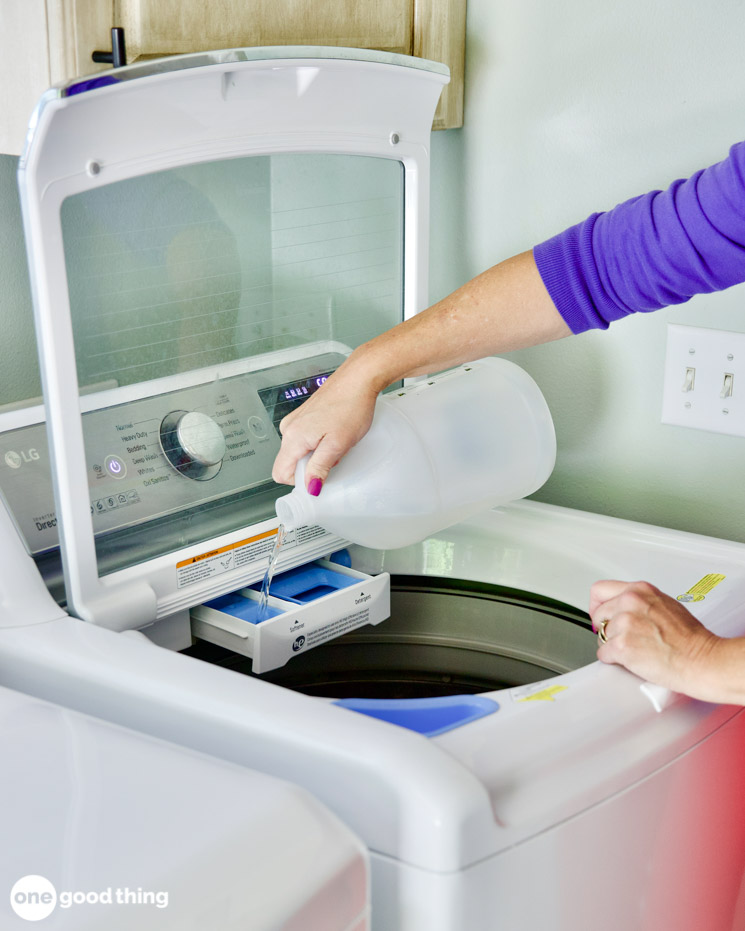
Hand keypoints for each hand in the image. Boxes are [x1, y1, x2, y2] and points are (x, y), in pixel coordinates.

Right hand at [271, 364, 378, 491]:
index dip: (300, 481)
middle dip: (311, 467)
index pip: (280, 473)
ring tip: (336, 442)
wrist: (358, 379)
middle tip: (333, 456)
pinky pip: (305, 440)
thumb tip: (309, 487)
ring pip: (299, 452)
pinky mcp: (304, 416)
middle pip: (290, 463)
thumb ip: (320, 467)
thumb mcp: (337, 444)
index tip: (319, 477)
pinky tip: (335, 434)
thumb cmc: (350, 406)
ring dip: (317, 454)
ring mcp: (296, 421)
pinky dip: (319, 443)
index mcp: (293, 437)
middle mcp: (289, 428)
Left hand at [589, 579, 721, 699]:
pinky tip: (630, 660)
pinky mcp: (621, 646)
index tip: (600, 614)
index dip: (597, 605)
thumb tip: (624, 609)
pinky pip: (603, 653)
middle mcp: (630, 602)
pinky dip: (613, 659)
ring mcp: (624, 623)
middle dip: (606, 628)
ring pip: (602, 636)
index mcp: (640, 590)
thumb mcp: (665, 604)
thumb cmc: (690, 638)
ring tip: (636, 650)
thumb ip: (641, 602)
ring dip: (613, 645)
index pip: (600, 590)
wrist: (701, 659)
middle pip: (598, 614)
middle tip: (622, 638)